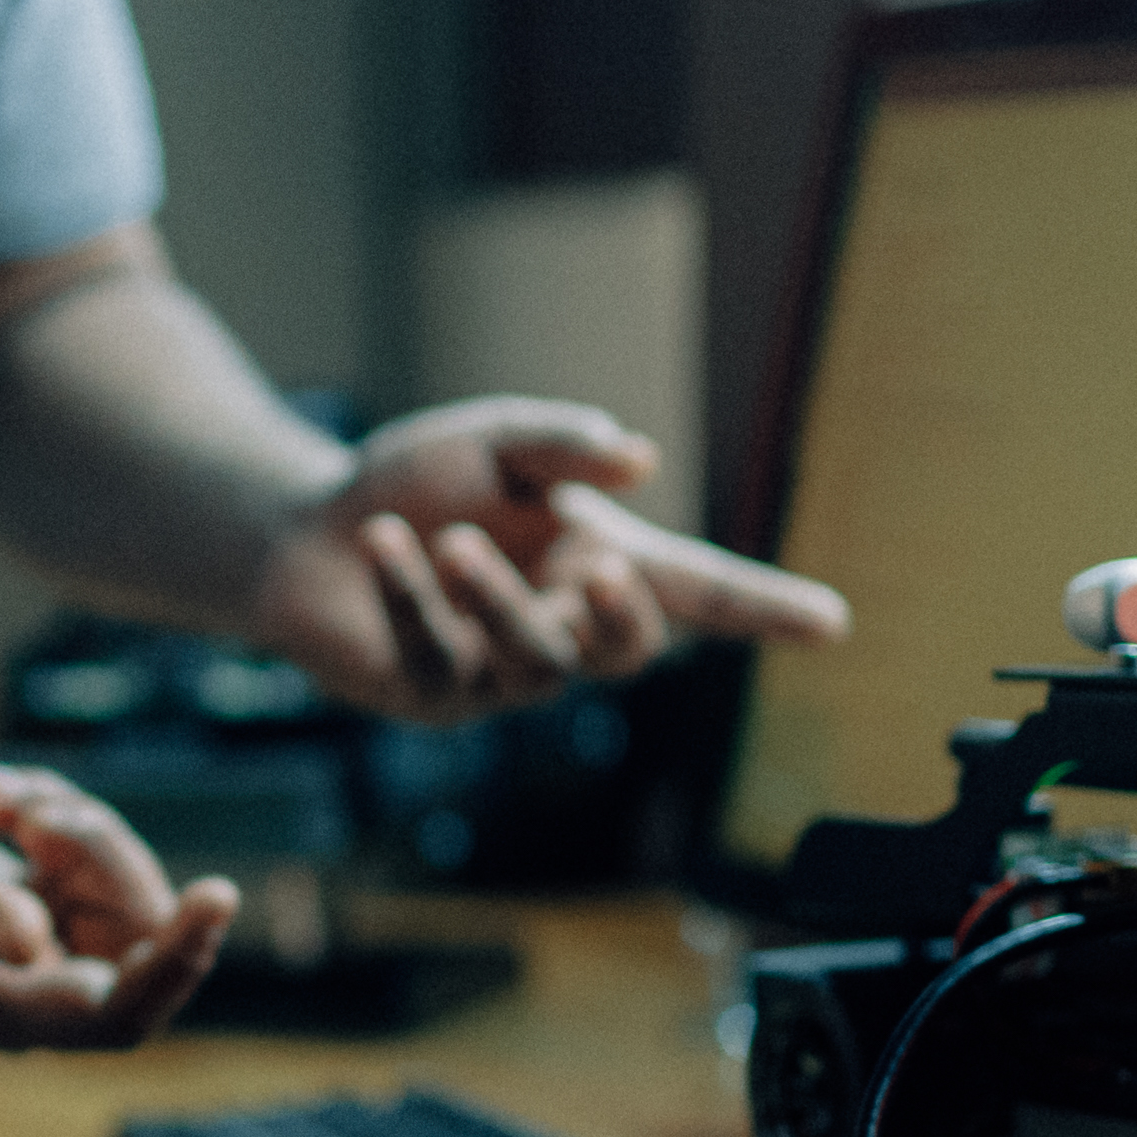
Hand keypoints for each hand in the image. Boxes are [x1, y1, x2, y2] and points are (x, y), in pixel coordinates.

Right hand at [0, 769, 231, 1050]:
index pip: (120, 1013)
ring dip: (72, 823)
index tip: (213, 894)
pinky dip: (49, 806)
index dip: (175, 963)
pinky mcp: (33, 899)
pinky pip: (82, 851)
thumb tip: (35, 947)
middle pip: (131, 933)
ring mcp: (38, 944)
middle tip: (37, 813)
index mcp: (2, 1015)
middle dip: (103, 860)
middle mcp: (32, 989)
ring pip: (114, 883)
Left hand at [241, 400, 846, 722]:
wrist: (303, 528)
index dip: (765, 610)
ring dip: (493, 595)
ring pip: (532, 657)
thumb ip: (560, 442)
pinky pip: (441, 654)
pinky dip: (411, 593)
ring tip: (449, 540)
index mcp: (596, 562)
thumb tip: (637, 458)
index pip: (699, 594)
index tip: (834, 622)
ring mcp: (500, 675)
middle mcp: (562, 626)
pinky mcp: (433, 698)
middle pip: (629, 650)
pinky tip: (379, 544)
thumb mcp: (491, 438)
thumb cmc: (412, 481)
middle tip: (604, 569)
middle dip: (624, 618)